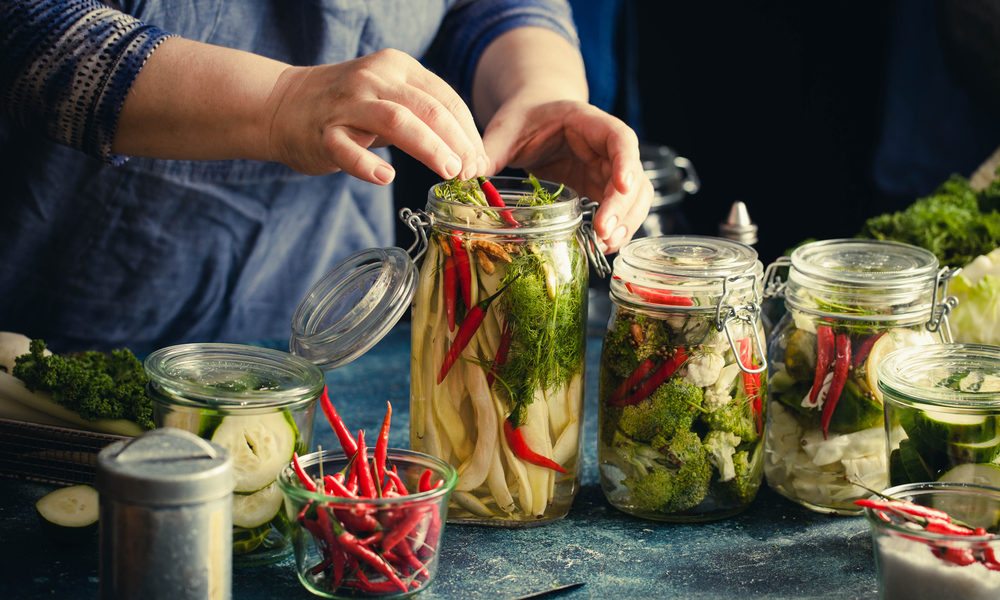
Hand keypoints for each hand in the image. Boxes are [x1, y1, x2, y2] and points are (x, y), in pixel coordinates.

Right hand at [267, 48, 487, 182]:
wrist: (282, 104)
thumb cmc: (347, 108)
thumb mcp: (390, 97)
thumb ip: (425, 117)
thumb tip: (469, 154)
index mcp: (397, 67)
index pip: (445, 98)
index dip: (468, 132)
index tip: (480, 161)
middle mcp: (374, 79)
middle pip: (428, 108)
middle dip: (456, 142)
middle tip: (470, 171)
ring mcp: (347, 105)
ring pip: (397, 121)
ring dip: (428, 147)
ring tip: (448, 171)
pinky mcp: (323, 132)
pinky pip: (348, 149)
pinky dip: (368, 164)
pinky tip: (387, 177)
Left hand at [482, 99, 651, 252]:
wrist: (534, 116)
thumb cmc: (524, 118)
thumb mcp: (505, 129)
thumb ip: (490, 150)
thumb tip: (466, 176)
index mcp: (587, 121)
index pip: (620, 138)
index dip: (626, 162)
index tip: (622, 185)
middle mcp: (606, 146)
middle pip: (634, 175)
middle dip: (624, 206)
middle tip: (604, 233)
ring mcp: (607, 169)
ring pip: (636, 196)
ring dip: (627, 221)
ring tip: (606, 245)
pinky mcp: (601, 188)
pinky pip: (621, 208)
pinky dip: (618, 227)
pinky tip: (603, 245)